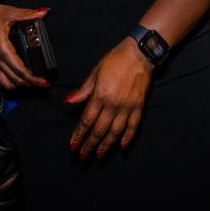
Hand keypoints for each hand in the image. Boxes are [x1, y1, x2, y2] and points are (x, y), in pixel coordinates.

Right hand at [0, 2, 49, 88]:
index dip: (32, 77)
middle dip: (29, 83)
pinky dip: (6, 84)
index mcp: (2, 47)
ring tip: (29, 82)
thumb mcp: (9, 12)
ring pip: (4, 83)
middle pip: (13, 79)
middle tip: (41, 82)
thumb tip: (44, 13)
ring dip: (17, 85)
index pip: (19, 69)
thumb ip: (27, 14)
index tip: (42, 81)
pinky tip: (14, 81)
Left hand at [65, 37, 152, 159]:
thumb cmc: (116, 59)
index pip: (87, 120)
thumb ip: (84, 89)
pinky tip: (122, 146)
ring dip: (106, 146)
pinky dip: (128, 137)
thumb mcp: (96, 71)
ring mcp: (127, 107)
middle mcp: (113, 104)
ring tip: (99, 156)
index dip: (79, 135)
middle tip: (82, 157)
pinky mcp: (139, 106)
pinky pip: (133, 126)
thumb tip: (69, 101)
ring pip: (115, 132)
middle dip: (89, 145)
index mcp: (100, 94)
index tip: (73, 146)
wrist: (140, 53)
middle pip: (99, 130)